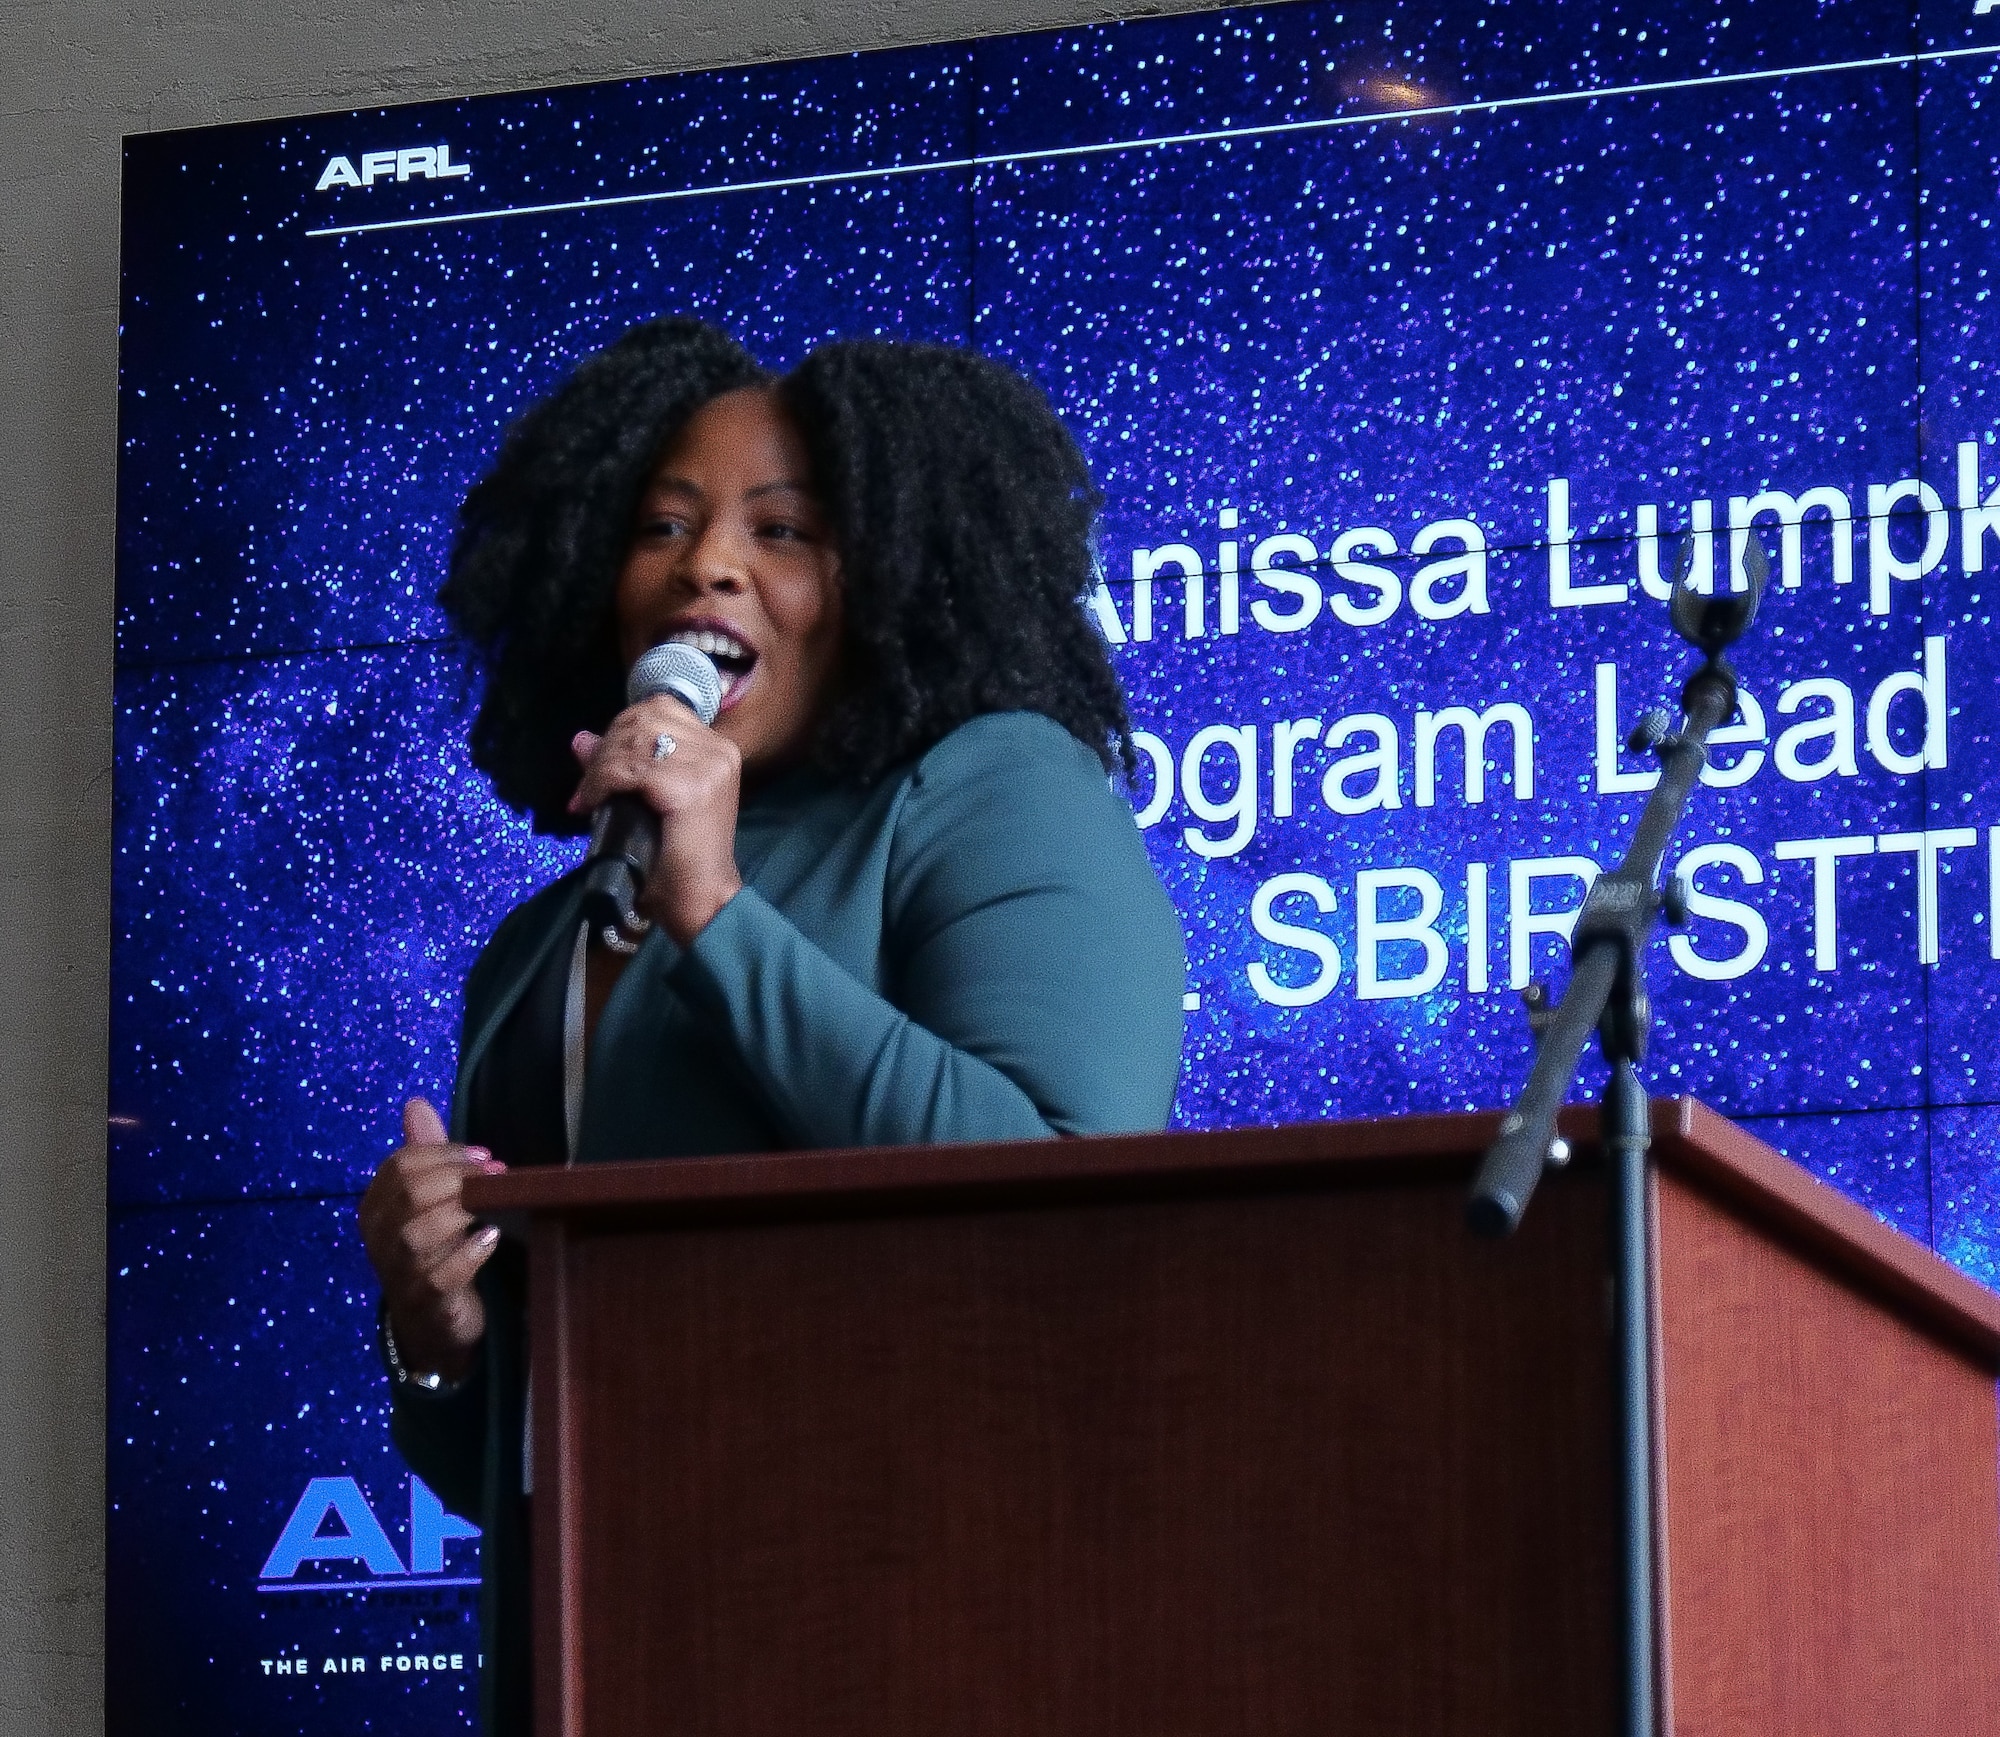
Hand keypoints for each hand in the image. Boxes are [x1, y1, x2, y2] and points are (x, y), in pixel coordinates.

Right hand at [358, 1098, 502, 1386]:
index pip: (399, 1166)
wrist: (433, 1324)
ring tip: (492, 1206)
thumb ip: (425, 1154)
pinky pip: (439, 1277)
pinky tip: (490, 1239)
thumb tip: (416, 1103)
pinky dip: (467, 1255)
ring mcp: (398, 1275)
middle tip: (496, 1176)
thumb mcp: (429, 1200)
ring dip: (459, 1213)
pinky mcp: (425, 1305)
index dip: (445, 1154)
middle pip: (409, 1195)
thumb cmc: (434, 1251)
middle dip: (456, 1178)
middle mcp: (379, 1239)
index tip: (484, 1156)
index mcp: (377, 1207)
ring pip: (416, 1235)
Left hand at [567, 693, 744, 945]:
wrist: (703, 902)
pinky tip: (592, 802)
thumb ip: (618, 766)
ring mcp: (708, 765)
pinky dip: (603, 782)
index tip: (602, 766)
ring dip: (601, 767)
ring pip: (634, 740)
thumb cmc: (677, 860)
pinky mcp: (690, 786)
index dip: (621, 729)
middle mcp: (717, 749)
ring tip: (589, 796)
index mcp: (716, 748)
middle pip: (644, 718)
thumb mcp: (646, 802)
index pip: (659, 709)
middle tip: (589, 785)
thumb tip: (580, 739)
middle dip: (607, 747)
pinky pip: (630, 767)